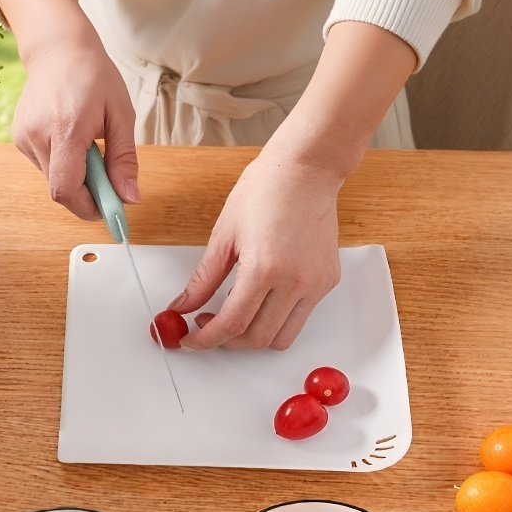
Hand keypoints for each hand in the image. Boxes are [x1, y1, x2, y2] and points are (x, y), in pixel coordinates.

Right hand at [0, 0, 139, 219]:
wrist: (58, 47)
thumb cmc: (94, 77)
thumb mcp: (121, 116)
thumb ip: (124, 160)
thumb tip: (130, 198)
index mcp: (66, 128)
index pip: (66, 189)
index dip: (89, 208)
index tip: (111, 209)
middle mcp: (37, 135)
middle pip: (61, 190)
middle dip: (88, 194)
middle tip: (109, 178)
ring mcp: (24, 137)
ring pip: (54, 181)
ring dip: (78, 178)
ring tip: (91, 149)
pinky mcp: (20, 138)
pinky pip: (46, 167)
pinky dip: (65, 166)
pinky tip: (74, 142)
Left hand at [171, 145, 342, 349]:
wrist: (306, 169)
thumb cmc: (266, 190)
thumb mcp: (224, 236)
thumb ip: (203, 280)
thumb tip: (182, 306)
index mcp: (265, 267)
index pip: (232, 324)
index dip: (206, 340)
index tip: (192, 340)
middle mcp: (296, 281)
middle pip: (257, 339)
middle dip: (228, 342)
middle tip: (209, 325)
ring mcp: (316, 283)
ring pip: (282, 337)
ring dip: (255, 336)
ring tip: (237, 314)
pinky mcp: (328, 281)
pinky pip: (300, 316)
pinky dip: (277, 317)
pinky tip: (263, 296)